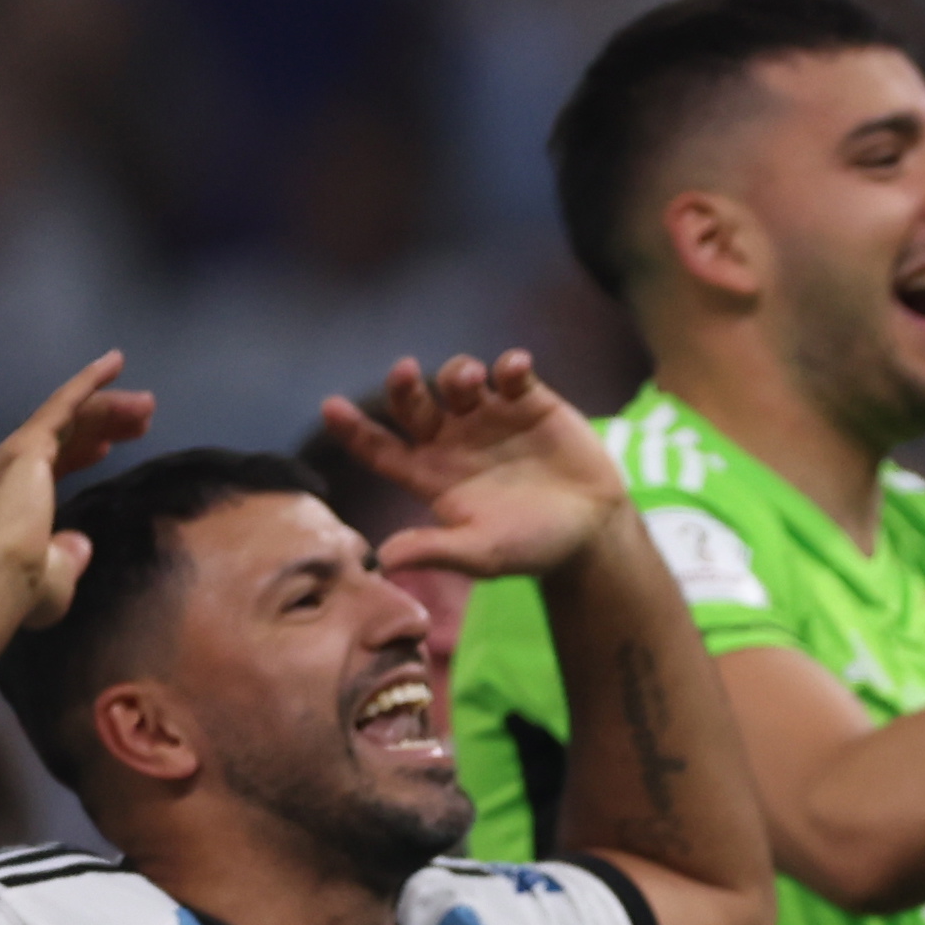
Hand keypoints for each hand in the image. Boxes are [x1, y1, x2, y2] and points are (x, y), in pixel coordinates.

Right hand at [0, 354, 154, 626]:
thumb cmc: (17, 591)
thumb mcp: (53, 579)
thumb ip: (66, 560)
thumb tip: (81, 545)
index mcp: (11, 499)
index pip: (51, 464)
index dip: (80, 452)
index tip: (107, 448)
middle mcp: (9, 469)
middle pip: (65, 435)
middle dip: (105, 424)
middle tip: (142, 421)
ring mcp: (17, 453)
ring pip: (71, 416)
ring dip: (111, 407)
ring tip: (148, 405)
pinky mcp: (29, 445)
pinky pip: (65, 403)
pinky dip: (89, 381)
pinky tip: (115, 362)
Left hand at [324, 351, 633, 582]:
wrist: (594, 532)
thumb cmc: (534, 546)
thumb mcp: (484, 553)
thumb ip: (437, 550)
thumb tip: (385, 558)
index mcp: (433, 474)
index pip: (380, 448)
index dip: (354, 429)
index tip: (331, 406)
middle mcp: (453, 440)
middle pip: (412, 403)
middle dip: (403, 386)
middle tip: (405, 372)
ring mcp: (490, 418)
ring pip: (457, 380)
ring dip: (458, 374)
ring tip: (475, 383)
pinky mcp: (529, 402)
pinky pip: (511, 374)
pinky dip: (510, 367)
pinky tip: (516, 371)